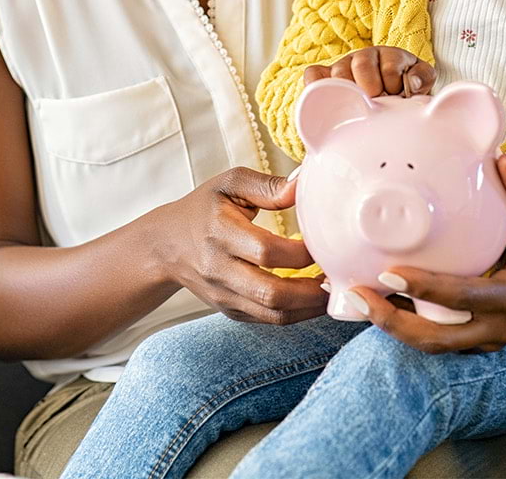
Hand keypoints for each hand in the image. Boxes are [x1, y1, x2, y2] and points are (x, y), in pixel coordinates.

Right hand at [150, 168, 327, 324]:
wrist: (166, 246)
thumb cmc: (203, 208)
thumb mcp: (229, 184)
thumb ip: (267, 186)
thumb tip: (304, 184)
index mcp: (219, 233)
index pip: (265, 251)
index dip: (301, 252)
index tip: (325, 242)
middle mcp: (219, 269)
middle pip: (271, 292)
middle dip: (312, 289)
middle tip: (339, 275)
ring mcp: (224, 296)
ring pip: (273, 314)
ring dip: (310, 307)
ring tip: (333, 289)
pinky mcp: (230, 311)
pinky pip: (269, 320)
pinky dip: (297, 314)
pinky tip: (314, 298)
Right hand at [303, 47, 434, 97]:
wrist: (387, 107)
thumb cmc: (404, 93)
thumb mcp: (420, 83)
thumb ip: (422, 78)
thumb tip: (411, 83)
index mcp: (389, 56)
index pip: (389, 65)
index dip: (394, 85)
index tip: (397, 98)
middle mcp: (364, 57)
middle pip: (361, 65)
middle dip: (372, 89)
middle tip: (377, 103)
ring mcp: (342, 67)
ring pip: (338, 73)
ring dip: (350, 92)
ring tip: (359, 107)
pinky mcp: (324, 78)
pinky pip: (313, 76)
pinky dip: (317, 86)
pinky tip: (330, 100)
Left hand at [347, 151, 505, 352]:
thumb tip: (503, 159)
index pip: (463, 298)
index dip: (425, 289)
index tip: (388, 272)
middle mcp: (501, 328)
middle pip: (439, 340)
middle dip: (394, 322)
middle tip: (358, 293)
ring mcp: (488, 340)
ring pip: (434, 346)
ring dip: (394, 327)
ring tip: (359, 298)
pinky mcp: (477, 342)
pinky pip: (438, 341)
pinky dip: (408, 326)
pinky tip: (379, 302)